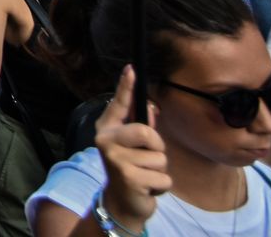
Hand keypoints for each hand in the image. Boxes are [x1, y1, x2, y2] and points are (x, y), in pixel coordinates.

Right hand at [95, 66, 168, 232]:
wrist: (121, 203)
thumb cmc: (131, 168)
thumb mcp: (135, 147)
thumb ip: (142, 128)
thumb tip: (154, 109)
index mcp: (107, 130)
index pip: (119, 105)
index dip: (126, 87)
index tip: (132, 69)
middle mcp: (106, 142)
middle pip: (147, 132)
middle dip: (157, 147)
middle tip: (148, 158)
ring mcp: (116, 160)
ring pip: (160, 158)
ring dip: (160, 170)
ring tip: (146, 176)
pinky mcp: (129, 179)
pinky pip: (164, 177)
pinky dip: (162, 185)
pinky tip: (147, 188)